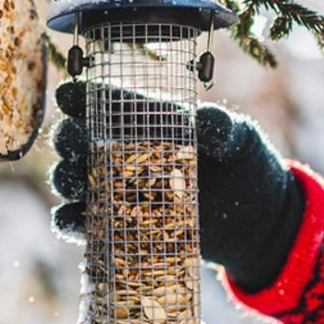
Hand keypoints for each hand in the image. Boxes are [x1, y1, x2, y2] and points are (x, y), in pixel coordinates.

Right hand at [48, 80, 304, 292]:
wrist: (257, 221)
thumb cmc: (246, 166)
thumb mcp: (240, 139)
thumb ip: (222, 127)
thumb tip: (205, 121)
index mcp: (148, 121)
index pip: (108, 103)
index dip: (82, 97)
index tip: (68, 96)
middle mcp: (125, 153)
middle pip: (80, 140)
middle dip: (68, 138)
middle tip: (72, 143)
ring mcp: (120, 191)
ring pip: (75, 180)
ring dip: (66, 179)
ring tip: (73, 181)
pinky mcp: (122, 227)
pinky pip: (85, 224)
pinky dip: (71, 222)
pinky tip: (73, 218)